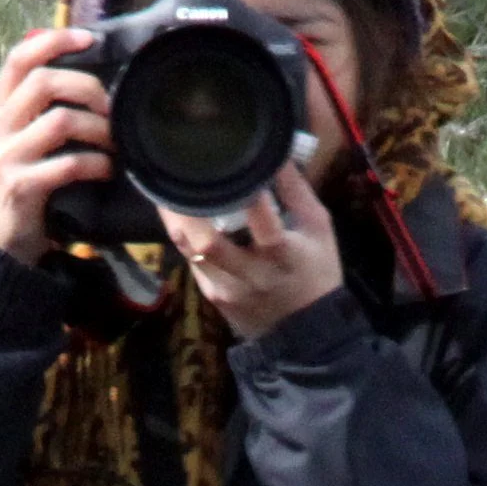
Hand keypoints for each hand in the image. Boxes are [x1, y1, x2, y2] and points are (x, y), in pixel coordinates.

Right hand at [0, 29, 112, 264]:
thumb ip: (40, 108)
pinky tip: (107, 169)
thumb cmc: (23, 182)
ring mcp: (6, 155)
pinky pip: (68, 164)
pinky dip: (95, 164)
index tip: (89, 38)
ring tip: (114, 143)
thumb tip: (83, 72)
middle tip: (111, 109)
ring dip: (98, 130)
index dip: (54, 41)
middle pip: (44, 82)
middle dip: (87, 88)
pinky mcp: (21, 186)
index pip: (19, 57)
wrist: (2, 238)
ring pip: (60, 121)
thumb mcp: (22, 139)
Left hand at [156, 158, 344, 338]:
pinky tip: (181, 214)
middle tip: (175, 172)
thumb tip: (276, 151)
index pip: (262, 221)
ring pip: (188, 250)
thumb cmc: (316, 273)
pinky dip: (185, 236)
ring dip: (175, 218)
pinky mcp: (213, 297)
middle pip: (205, 241)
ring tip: (168, 186)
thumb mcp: (318, 228)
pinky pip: (190, 261)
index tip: (230, 162)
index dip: (247, 192)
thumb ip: (296, 190)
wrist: (306, 334)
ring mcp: (227, 289)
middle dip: (186, 207)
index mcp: (282, 254)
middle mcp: (250, 275)